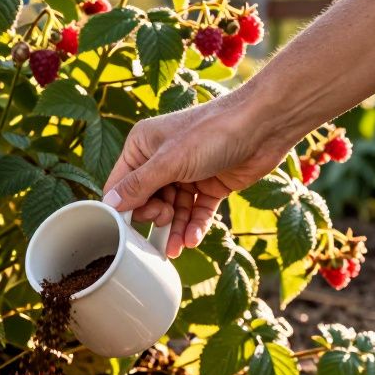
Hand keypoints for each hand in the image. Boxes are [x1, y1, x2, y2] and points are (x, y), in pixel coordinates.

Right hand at [102, 95, 292, 257]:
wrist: (263, 125)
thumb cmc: (213, 132)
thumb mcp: (169, 161)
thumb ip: (139, 186)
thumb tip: (110, 205)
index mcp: (142, 146)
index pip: (121, 184)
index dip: (124, 208)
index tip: (129, 229)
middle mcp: (161, 159)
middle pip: (147, 201)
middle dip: (155, 218)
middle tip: (165, 220)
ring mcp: (186, 173)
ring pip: (173, 210)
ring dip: (175, 230)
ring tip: (177, 249)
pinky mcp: (210, 185)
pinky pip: (196, 211)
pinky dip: (194, 226)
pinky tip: (193, 240)